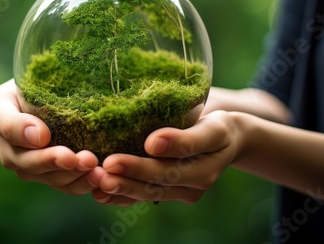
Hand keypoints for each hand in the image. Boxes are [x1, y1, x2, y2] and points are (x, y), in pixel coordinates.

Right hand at [0, 79, 99, 194]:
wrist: (56, 90)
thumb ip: (33, 97)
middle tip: (84, 158)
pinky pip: (64, 185)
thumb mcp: (36, 75)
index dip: (22, 132)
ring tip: (97, 170)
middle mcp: (7, 144)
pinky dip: (82, 184)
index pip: (7, 124)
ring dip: (74, 177)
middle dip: (56, 161)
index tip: (44, 136)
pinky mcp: (48, 175)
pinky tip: (99, 178)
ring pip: (48, 177)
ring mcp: (26, 164)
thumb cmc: (46, 76)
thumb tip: (40, 137)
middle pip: (27, 161)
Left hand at [88, 111, 241, 205]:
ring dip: (119, 190)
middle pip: (154, 185)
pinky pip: (143, 197)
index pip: (168, 170)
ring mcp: (179, 192)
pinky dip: (121, 196)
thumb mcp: (213, 129)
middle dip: (125, 179)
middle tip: (99, 171)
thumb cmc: (220, 127)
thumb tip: (153, 143)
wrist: (229, 140)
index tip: (113, 159)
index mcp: (203, 171)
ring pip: (146, 194)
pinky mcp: (168, 190)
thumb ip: (186, 138)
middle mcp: (191, 187)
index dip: (140, 166)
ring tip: (94, 182)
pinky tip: (100, 193)